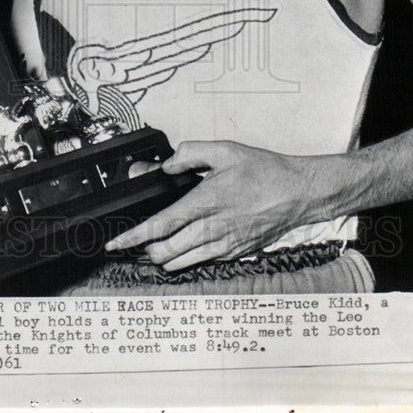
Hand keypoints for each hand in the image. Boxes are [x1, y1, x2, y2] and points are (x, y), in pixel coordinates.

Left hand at [105, 140, 334, 271]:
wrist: (297, 192)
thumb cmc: (264, 171)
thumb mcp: (224, 150)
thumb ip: (190, 153)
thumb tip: (166, 164)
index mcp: (205, 202)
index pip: (159, 225)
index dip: (133, 236)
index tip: (115, 242)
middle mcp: (211, 228)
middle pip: (164, 251)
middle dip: (145, 248)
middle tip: (138, 238)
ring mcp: (223, 245)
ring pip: (180, 263)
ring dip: (164, 256)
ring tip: (158, 245)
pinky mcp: (234, 253)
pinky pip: (200, 262)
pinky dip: (186, 258)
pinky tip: (186, 245)